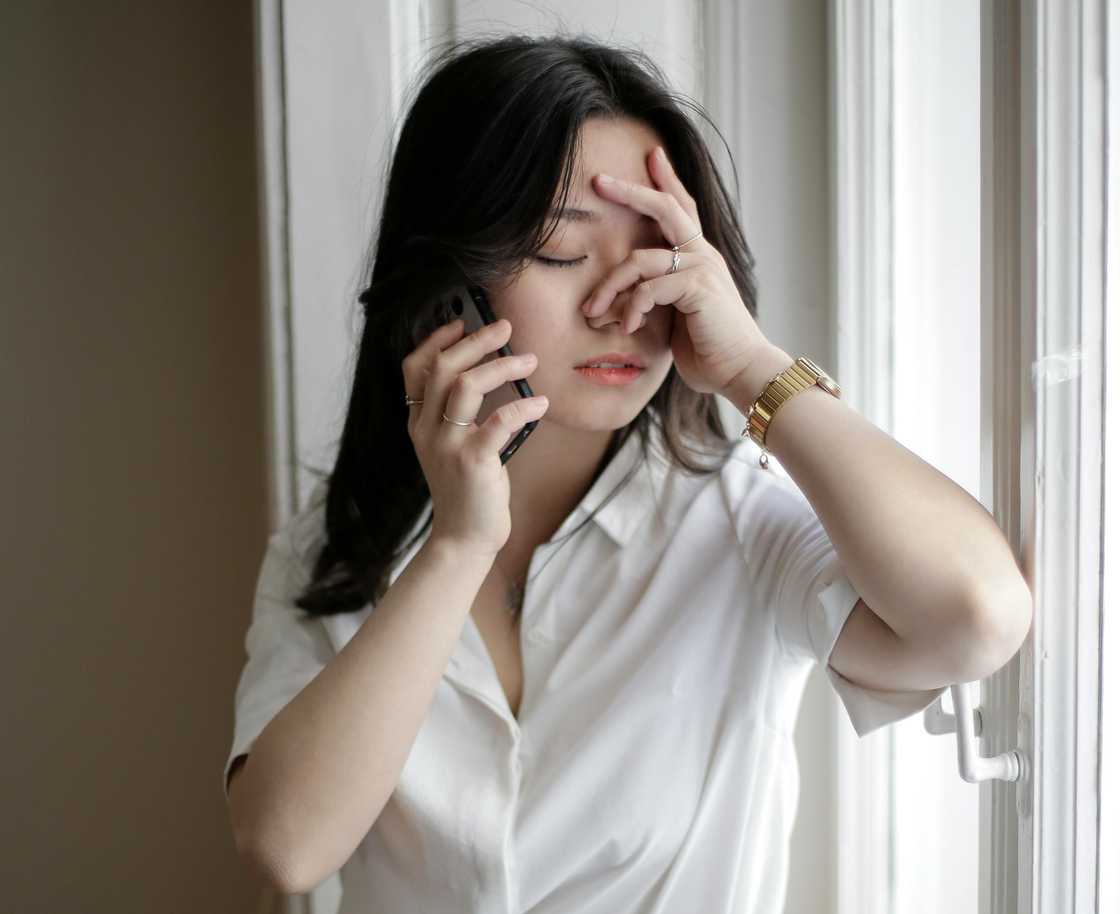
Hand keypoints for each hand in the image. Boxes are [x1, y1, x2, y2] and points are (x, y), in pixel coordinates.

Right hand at [402, 317, 548, 557]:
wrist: (464, 538)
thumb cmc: (467, 490)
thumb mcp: (451, 447)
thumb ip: (456, 414)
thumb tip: (488, 372)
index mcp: (419, 423)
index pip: (414, 368)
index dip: (436, 340)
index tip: (461, 322)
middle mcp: (427, 430)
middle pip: (443, 367)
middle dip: (477, 341)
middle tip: (506, 328)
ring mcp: (447, 445)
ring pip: (467, 385)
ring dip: (503, 366)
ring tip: (531, 360)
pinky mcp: (473, 461)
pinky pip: (500, 420)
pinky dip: (524, 406)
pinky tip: (541, 402)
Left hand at [581, 145, 770, 394]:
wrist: (741, 371)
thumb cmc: (710, 350)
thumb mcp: (677, 318)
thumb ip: (656, 299)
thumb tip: (622, 299)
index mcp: (699, 258)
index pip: (682, 208)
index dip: (666, 180)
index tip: (651, 154)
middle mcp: (702, 256)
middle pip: (665, 207)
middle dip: (630, 191)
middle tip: (599, 180)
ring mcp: (702, 268)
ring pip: (641, 258)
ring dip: (610, 286)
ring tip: (593, 311)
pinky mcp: (698, 288)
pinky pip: (649, 288)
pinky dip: (631, 308)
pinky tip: (627, 328)